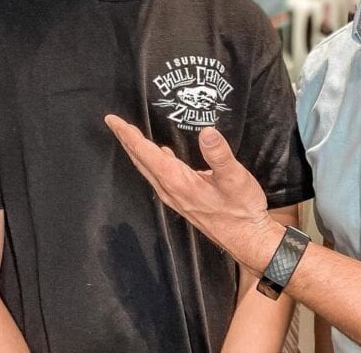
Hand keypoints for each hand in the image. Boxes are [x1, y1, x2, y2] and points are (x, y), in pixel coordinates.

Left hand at [104, 114, 281, 272]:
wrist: (248, 239)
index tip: (112, 120)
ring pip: (149, 169)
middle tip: (115, 122)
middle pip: (141, 161)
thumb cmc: (242, 210)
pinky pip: (160, 176)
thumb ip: (219, 155)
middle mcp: (170, 190)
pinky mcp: (183, 200)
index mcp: (177, 181)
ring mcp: (175, 197)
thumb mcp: (235, 178)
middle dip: (127, 140)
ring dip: (137, 151)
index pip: (145, 153)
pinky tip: (159, 154)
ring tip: (131, 135)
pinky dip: (152, 161)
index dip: (128, 135)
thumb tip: (207, 131)